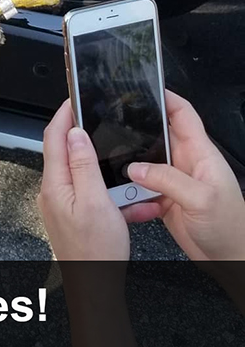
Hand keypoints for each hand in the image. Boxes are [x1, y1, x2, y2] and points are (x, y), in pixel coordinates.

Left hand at [40, 101, 129, 260]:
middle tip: (102, 123)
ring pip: (83, 175)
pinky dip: (110, 193)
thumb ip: (83, 165)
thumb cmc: (95, 254)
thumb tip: (76, 134)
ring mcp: (63, 207)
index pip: (54, 137)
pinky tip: (130, 201)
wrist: (96, 291)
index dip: (65, 114)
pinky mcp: (75, 219)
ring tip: (122, 167)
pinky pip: (92, 196)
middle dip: (86, 137)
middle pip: (66, 153)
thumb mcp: (95, 202)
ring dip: (103, 169)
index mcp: (55, 186)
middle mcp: (54, 194)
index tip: (76, 97)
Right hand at [125, 90, 244, 260]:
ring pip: (147, 164)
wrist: (230, 258)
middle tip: (117, 126)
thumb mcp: (201, 198)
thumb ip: (168, 180)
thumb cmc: (230, 225)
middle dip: (139, 130)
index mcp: (200, 152)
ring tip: (116, 164)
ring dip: (133, 166)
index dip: (166, 98)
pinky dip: (133, 192)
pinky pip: (144, 189)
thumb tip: (137, 169)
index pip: (183, 114)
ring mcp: (176, 182)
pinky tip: (126, 196)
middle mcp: (186, 163)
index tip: (145, 88)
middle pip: (159, 136)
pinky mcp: (167, 201)